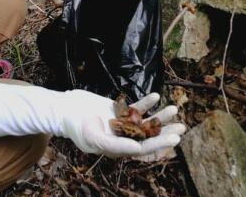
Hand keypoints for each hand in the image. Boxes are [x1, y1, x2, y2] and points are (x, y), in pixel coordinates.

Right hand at [57, 90, 185, 157]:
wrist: (64, 109)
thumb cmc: (76, 126)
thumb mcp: (95, 138)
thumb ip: (116, 145)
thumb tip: (138, 149)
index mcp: (117, 149)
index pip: (143, 147)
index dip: (159, 143)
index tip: (174, 138)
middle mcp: (121, 138)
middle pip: (148, 135)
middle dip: (165, 131)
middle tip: (182, 127)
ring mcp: (120, 123)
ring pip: (144, 121)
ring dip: (159, 116)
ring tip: (174, 109)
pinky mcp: (117, 110)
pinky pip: (135, 107)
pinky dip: (146, 103)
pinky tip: (156, 96)